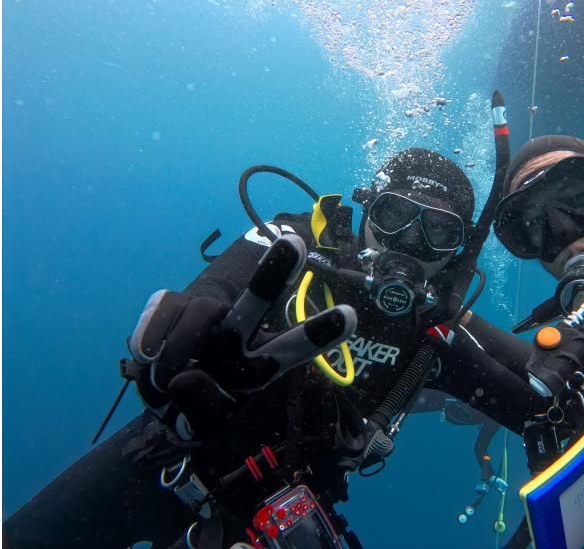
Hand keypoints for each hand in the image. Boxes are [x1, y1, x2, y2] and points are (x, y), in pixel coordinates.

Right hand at [127, 234, 356, 439]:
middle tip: (295, 242)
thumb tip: (186, 375)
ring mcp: (205, 318)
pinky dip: (150, 338)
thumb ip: (202, 410)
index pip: (295, 347)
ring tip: (165, 379)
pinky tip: (147, 356)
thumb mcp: (204, 427)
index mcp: (261, 364)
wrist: (159, 401)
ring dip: (180, 349)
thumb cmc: (196, 411)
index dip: (321, 332)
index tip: (351, 314)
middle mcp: (238, 335)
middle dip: (275, 271)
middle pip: (259, 300)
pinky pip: (162, 312)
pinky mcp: (171, 307)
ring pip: (201, 312)